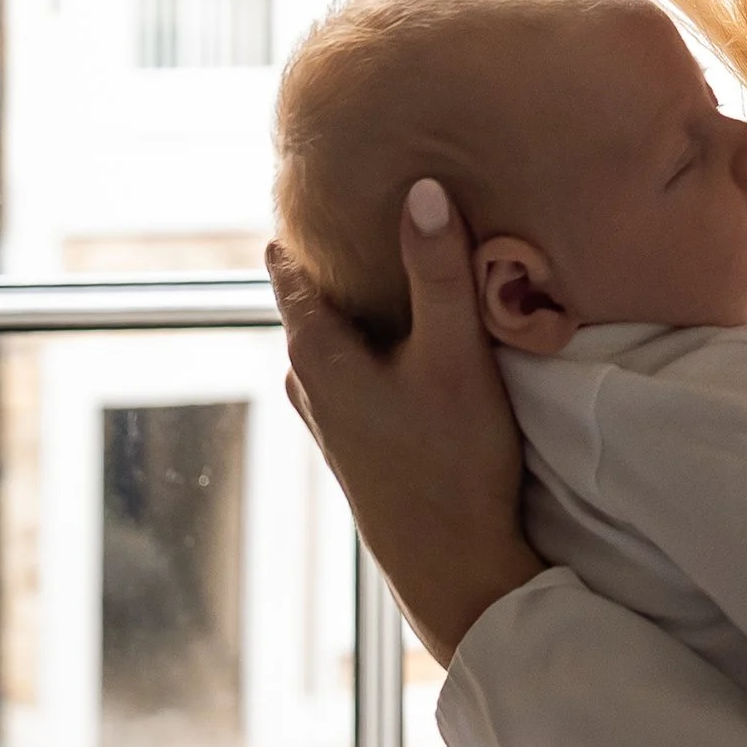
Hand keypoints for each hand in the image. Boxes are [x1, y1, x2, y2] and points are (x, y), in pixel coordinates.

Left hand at [270, 180, 540, 666]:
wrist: (454, 570)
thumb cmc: (451, 462)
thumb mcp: (455, 355)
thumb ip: (439, 271)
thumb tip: (421, 187)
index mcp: (316, 356)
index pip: (291, 269)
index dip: (306, 222)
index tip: (325, 177)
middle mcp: (310, 385)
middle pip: (316, 301)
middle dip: (343, 258)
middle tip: (378, 203)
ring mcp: (332, 419)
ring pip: (339, 338)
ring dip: (365, 303)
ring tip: (403, 262)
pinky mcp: (360, 443)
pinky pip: (358, 367)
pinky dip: (379, 338)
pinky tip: (418, 336)